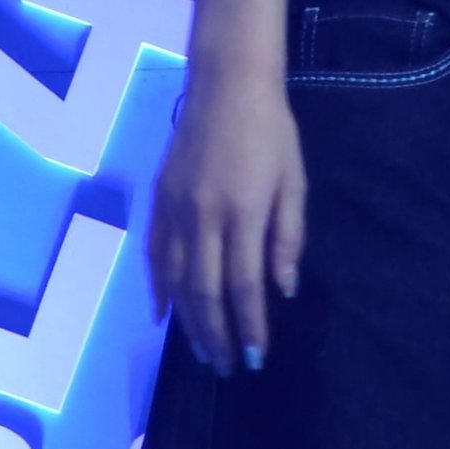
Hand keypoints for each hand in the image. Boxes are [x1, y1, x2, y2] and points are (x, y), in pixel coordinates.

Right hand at [147, 71, 306, 375]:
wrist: (227, 82)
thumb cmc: (272, 129)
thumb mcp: (294, 179)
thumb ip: (288, 235)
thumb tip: (282, 289)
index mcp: (244, 211)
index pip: (244, 285)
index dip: (250, 325)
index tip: (257, 356)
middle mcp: (204, 216)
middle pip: (206, 292)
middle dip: (217, 335)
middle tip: (228, 366)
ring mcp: (176, 209)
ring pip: (177, 280)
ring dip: (189, 320)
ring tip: (203, 349)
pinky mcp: (159, 199)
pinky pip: (155, 255)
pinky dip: (158, 288)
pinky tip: (163, 314)